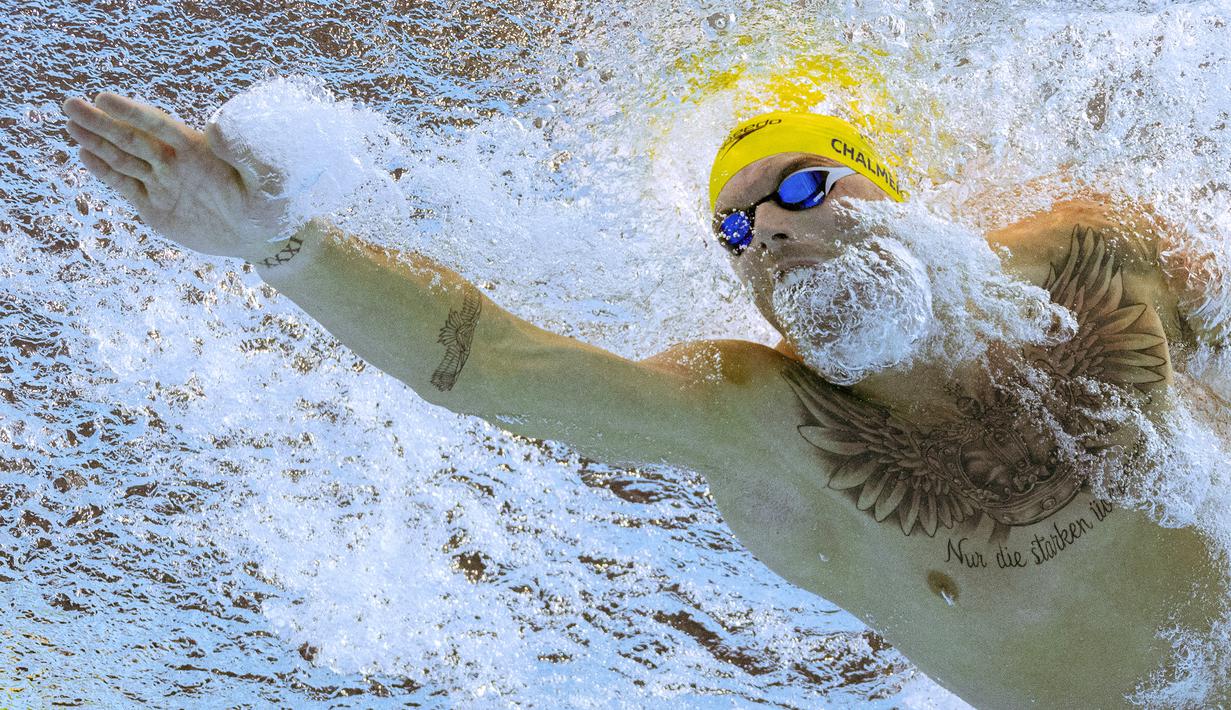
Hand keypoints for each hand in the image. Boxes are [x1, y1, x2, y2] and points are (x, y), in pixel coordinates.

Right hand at [62, 91, 294, 262]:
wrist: (265, 238)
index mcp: (199, 151)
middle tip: (70, 104)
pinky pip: (126, 186)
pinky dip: (106, 171)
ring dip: (96, 141)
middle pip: (132, 138)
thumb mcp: (270, 181)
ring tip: (70, 122)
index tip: (104, 98)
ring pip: (123, 158)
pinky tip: (85, 154)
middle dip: (101, 122)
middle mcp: (176, 163)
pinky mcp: (156, 208)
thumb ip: (248, 155)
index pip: (159, 125)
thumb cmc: (275, 206)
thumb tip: (218, 128)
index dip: (133, 112)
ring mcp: (164, 184)